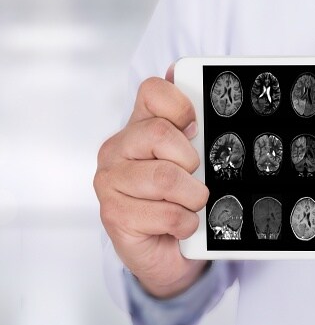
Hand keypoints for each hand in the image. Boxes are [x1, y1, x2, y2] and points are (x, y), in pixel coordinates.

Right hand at [94, 65, 209, 298]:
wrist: (173, 253)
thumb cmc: (184, 200)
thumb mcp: (195, 160)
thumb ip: (190, 124)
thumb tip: (177, 71)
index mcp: (139, 125)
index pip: (153, 91)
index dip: (181, 106)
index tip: (195, 128)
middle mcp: (118, 148)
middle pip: (158, 134)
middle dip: (190, 161)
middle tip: (194, 177)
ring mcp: (110, 181)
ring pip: (164, 177)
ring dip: (192, 197)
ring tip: (191, 205)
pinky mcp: (113, 214)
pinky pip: (166, 213)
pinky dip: (186, 222)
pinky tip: (181, 225)